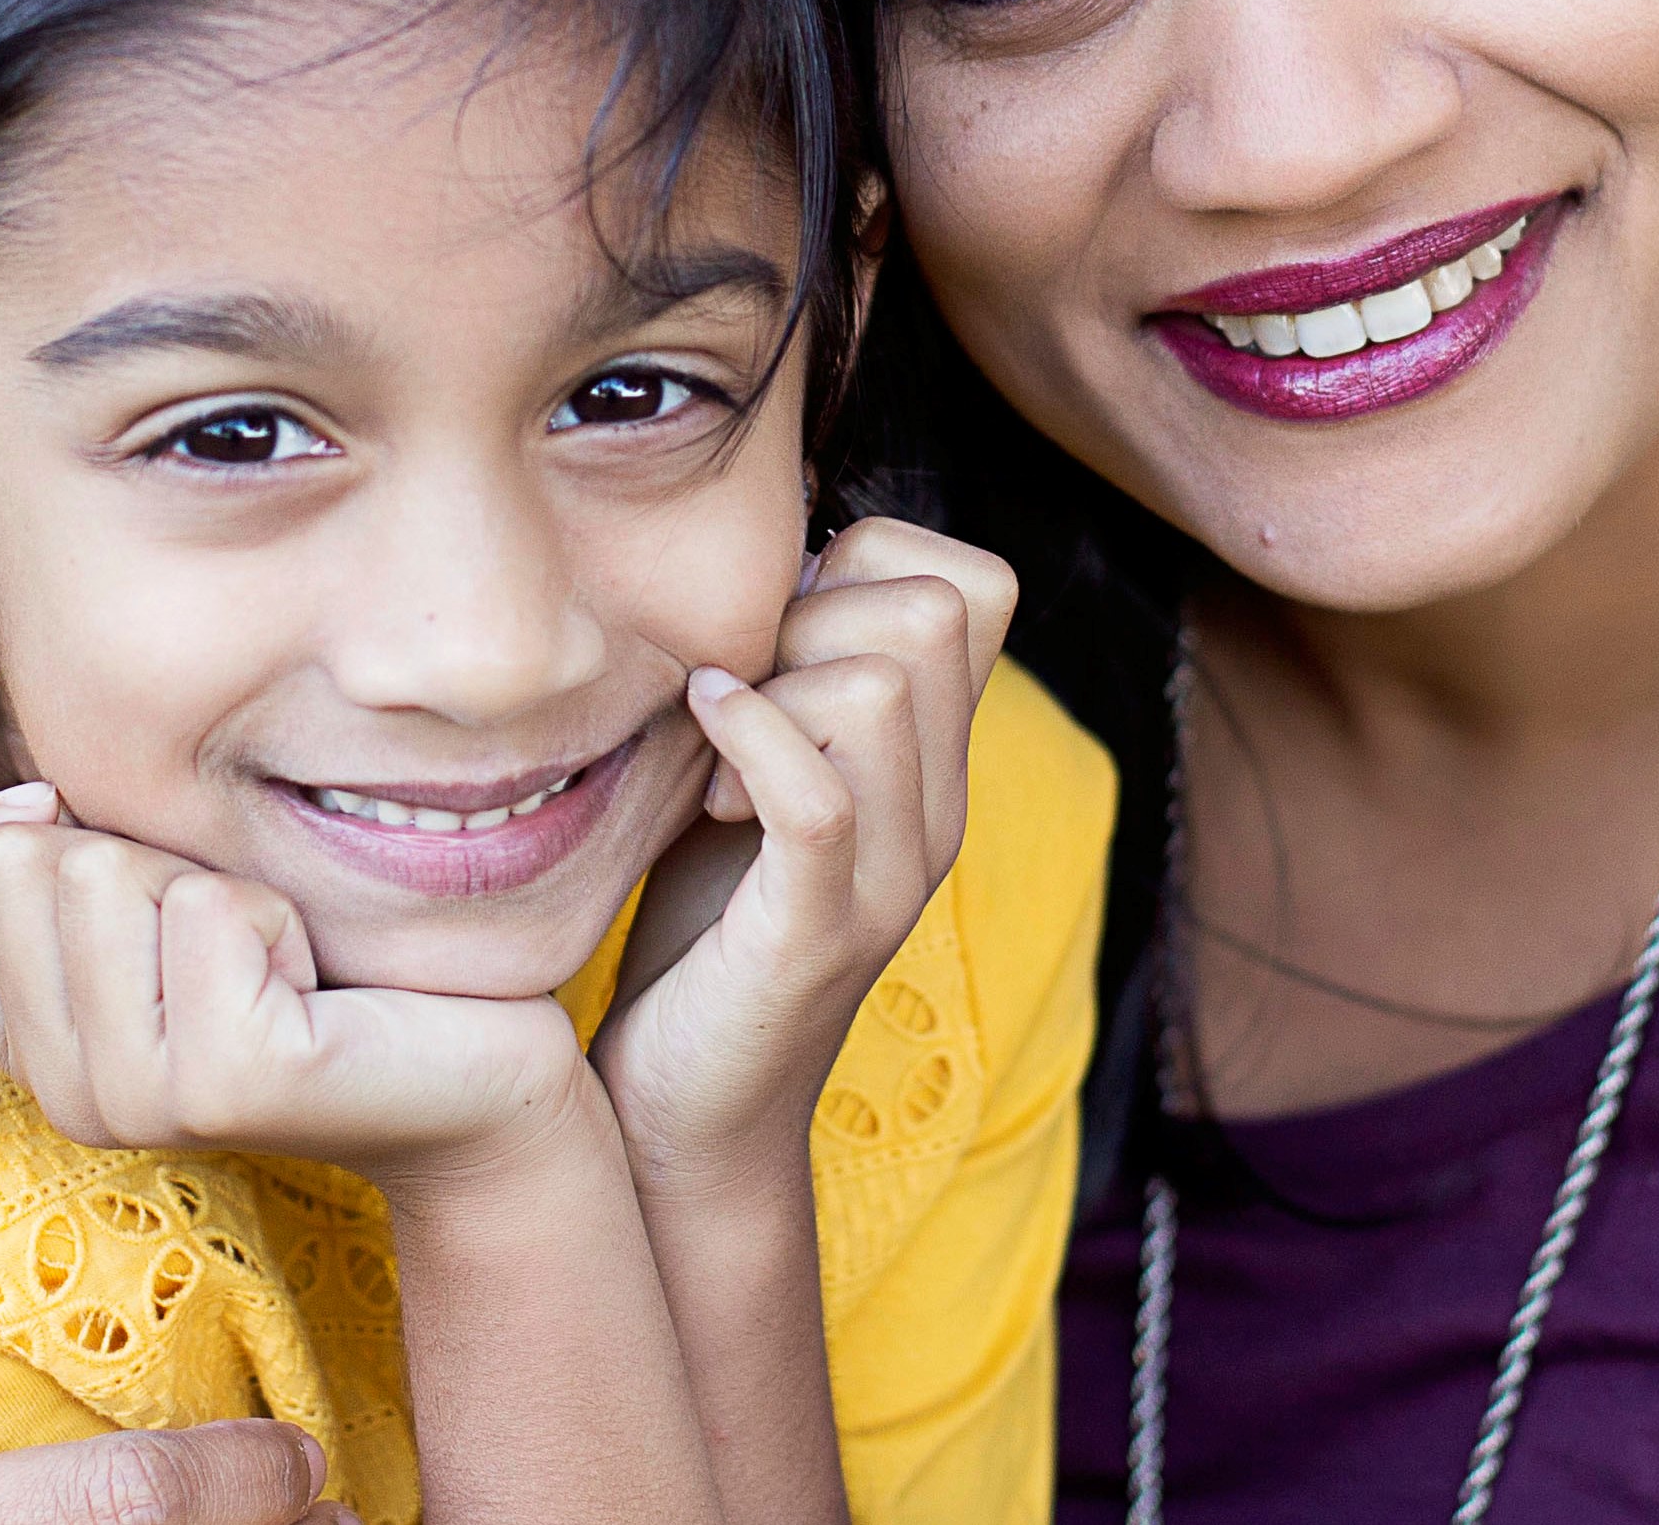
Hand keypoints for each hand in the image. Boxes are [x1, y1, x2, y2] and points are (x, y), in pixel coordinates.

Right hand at [0, 794, 590, 1191]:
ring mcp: (136, 1097)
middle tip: (229, 931)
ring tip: (273, 958)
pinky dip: (277, 911)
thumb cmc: (325, 970)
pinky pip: (210, 909)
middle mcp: (63, 1088)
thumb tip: (26, 800)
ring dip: (214, 879)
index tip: (54, 808)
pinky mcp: (224, 1082)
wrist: (470, 1083)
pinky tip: (315, 981)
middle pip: (22, 864)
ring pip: (107, 872)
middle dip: (141, 848)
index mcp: (33, 1042)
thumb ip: (75, 869)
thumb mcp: (171, 910)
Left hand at [591, 518, 1015, 1197]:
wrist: (682, 1115)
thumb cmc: (701, 929)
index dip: (870, 558)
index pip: (976, 582)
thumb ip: (784, 675)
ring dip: (770, 686)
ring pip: (878, 688)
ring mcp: (890, 874)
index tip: (781, 630)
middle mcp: (938, 810)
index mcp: (935, 764)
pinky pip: (818, 791)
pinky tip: (696, 742)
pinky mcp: (818, 931)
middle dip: (812, 611)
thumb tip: (763, 544)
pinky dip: (746, 738)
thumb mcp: (753, 773)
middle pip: (934, 610)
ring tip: (712, 750)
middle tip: (742, 687)